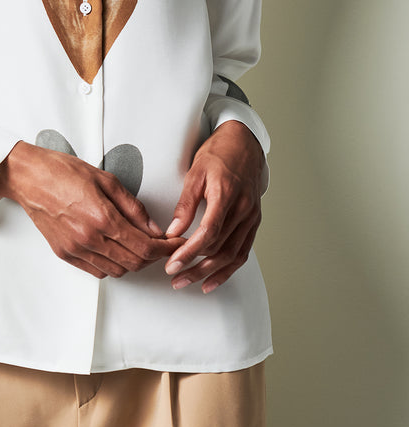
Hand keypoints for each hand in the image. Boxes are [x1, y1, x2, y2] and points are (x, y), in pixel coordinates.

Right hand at [0, 141, 183, 278]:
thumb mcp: (106, 179)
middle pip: (134, 263)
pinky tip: (115, 249)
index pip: (145, 247)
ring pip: (117, 270)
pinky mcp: (65, 254)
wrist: (29, 178)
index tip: (175, 245)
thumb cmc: (64, 171)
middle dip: (153, 256)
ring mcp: (76, 250)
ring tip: (137, 244)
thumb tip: (153, 227)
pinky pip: (97, 271)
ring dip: (133, 261)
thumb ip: (132, 206)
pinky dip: (112, 265)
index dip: (166, 249)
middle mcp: (89, 239)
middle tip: (161, 244)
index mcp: (102, 218)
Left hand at [164, 121, 264, 293]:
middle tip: (174, 277)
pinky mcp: (254, 222)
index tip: (173, 263)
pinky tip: (213, 280)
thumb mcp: (195, 173)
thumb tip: (173, 230)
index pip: (208, 232)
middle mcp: (243, 209)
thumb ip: (185, 204)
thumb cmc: (218, 154)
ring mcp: (251, 217)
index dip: (189, 252)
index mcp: (227, 194)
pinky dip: (228, 269)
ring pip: (232, 255)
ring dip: (210, 273)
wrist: (244, 144)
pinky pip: (242, 252)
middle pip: (219, 248)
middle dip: (195, 267)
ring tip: (189, 282)